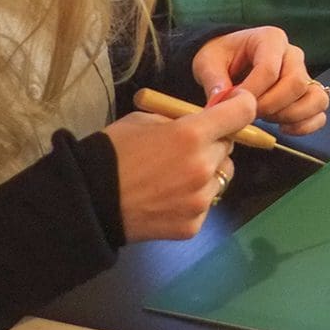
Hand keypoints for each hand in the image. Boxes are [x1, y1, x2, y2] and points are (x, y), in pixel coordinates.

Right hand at [103, 91, 257, 241]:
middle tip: (186, 147)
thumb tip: (204, 119)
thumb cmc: (111, 154)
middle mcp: (203, 167)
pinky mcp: (194, 224)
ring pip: (222, 176)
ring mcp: (200, 199)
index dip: (240, 105)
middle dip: (214, 142)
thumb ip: (179, 120)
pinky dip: (193, 198)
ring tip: (176, 175)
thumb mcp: (144, 120)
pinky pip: (205, 203)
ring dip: (208, 171)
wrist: (86, 202)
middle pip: (229, 147)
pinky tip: (167, 198)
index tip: (235, 105)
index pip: (242, 113)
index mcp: (191, 135)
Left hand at [193, 27, 327, 134]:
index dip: (253, 92)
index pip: (270, 69)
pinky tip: (284, 128)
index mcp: (270, 39)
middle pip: (297, 83)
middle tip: (250, 113)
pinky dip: (306, 125)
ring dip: (291, 115)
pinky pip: (320, 113)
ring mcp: (305, 74)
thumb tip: (221, 101)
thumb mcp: (208, 62)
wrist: (229, 58)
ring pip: (316, 98)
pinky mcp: (309, 93)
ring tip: (268, 119)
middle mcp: (293, 54)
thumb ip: (214, 80)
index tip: (235, 104)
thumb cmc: (220, 57)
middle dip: (272, 105)